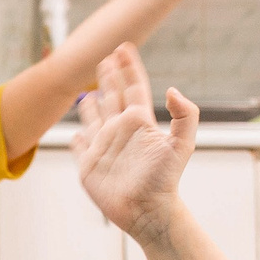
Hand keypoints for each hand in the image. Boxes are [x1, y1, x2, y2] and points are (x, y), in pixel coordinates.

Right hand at [74, 46, 193, 238]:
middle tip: (106, 58)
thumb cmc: (165, 180)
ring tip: (88, 93)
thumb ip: (184, 115)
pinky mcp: (90, 166)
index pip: (134, 88)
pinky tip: (75, 133)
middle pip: (113, 98)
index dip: (129, 68)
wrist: (147, 211)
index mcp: (139, 123)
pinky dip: (77, 139)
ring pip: (95, 120)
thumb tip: (172, 90)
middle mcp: (121, 132)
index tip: (123, 48)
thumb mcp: (181, 145)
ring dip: (91, 105)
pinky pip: (81, 148)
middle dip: (109, 77)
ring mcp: (104, 148)